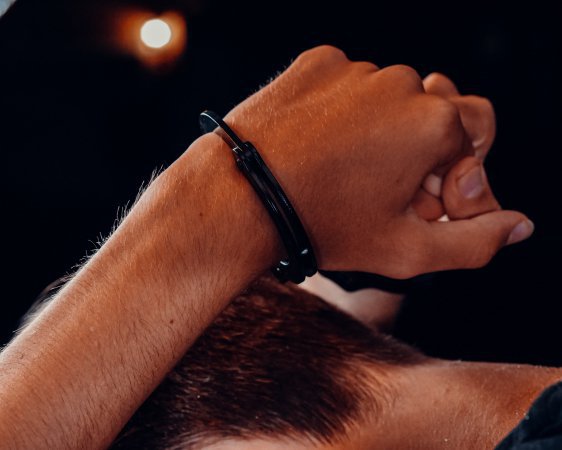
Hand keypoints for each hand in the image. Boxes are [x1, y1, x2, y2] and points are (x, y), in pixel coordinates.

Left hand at [221, 46, 531, 276]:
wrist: (240, 198)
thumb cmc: (324, 225)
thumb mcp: (406, 251)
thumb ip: (475, 242)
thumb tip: (518, 224)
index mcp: (434, 121)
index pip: (476, 135)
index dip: (457, 172)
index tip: (426, 201)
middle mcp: (401, 82)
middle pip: (434, 112)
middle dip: (424, 150)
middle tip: (390, 187)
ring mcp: (355, 68)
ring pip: (389, 98)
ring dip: (382, 130)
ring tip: (347, 169)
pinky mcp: (316, 63)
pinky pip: (347, 84)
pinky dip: (344, 111)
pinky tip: (321, 144)